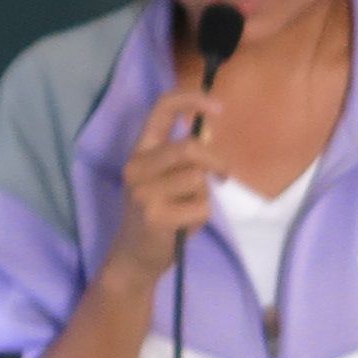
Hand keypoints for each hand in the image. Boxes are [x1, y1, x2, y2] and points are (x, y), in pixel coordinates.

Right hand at [103, 83, 217, 288]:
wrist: (134, 258)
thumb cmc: (158, 215)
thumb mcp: (166, 180)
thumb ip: (185, 157)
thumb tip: (210, 130)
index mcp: (140, 152)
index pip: (161, 109)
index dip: (192, 99)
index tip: (219, 107)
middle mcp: (136, 167)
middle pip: (189, 148)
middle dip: (216, 161)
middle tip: (223, 176)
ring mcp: (143, 192)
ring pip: (198, 179)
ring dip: (205, 196)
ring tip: (189, 209)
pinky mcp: (156, 216)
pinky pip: (200, 206)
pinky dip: (202, 217)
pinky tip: (185, 225)